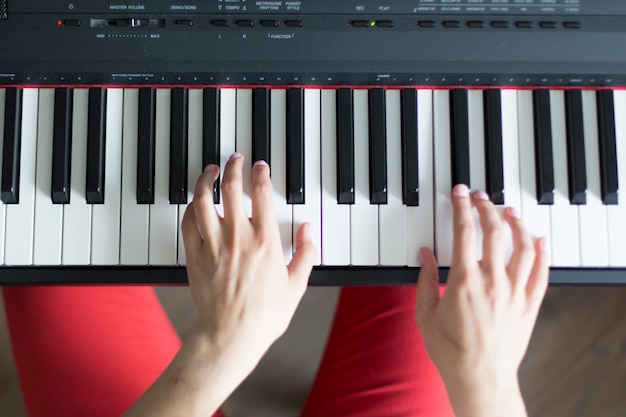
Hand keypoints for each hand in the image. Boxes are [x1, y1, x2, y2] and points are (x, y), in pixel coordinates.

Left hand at [123, 155, 314, 416]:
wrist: (231, 335)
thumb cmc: (264, 314)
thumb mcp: (296, 285)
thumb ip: (306, 253)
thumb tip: (309, 229)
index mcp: (265, 242)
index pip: (261, 194)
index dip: (260, 173)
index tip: (260, 166)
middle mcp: (238, 238)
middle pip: (231, 189)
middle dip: (233, 167)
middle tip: (235, 158)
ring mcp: (213, 245)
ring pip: (204, 200)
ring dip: (206, 180)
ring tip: (210, 170)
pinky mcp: (195, 256)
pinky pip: (188, 223)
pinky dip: (191, 207)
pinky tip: (195, 202)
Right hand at [415, 184, 548, 416]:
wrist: (480, 378)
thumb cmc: (451, 351)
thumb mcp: (424, 315)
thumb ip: (424, 280)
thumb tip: (424, 255)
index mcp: (464, 281)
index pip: (464, 232)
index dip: (461, 207)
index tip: (460, 194)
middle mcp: (493, 282)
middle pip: (494, 232)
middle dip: (487, 208)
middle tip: (481, 196)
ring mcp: (514, 293)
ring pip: (523, 247)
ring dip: (516, 224)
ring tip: (509, 211)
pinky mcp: (529, 306)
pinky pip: (542, 273)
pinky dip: (543, 253)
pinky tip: (540, 239)